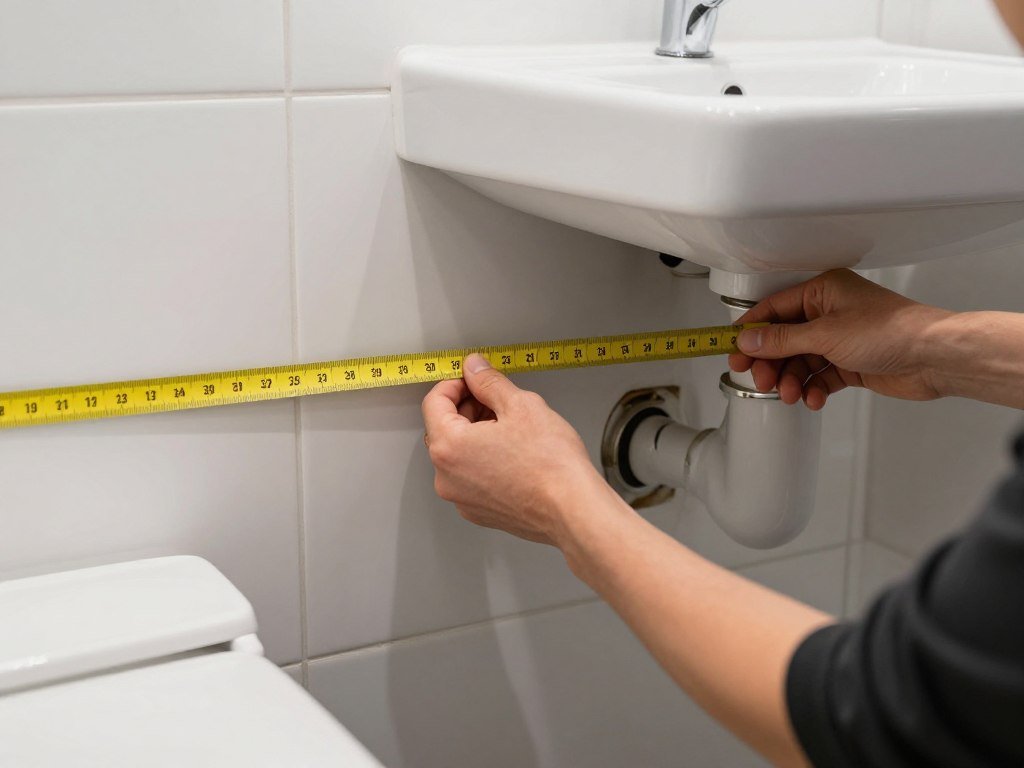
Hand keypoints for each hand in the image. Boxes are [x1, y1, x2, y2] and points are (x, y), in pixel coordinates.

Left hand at [421, 354, 603, 544]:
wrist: (572, 509)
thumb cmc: (550, 465)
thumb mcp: (521, 405)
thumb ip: (489, 382)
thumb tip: (475, 369)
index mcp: (449, 446)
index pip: (434, 402)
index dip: (455, 383)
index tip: (473, 379)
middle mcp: (446, 477)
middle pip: (444, 428)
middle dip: (468, 408)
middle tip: (499, 401)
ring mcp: (461, 498)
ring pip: (459, 454)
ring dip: (477, 434)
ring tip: (513, 430)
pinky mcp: (478, 511)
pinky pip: (471, 477)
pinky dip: (485, 460)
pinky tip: (514, 454)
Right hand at [729, 269, 951, 409]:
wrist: (933, 357)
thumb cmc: (890, 331)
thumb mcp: (825, 334)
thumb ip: (782, 339)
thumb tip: (749, 340)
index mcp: (822, 292)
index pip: (773, 309)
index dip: (751, 331)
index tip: (732, 350)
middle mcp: (829, 313)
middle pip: (784, 339)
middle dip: (770, 362)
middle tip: (759, 379)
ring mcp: (840, 339)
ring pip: (800, 361)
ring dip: (791, 380)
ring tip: (789, 394)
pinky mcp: (851, 363)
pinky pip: (820, 377)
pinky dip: (812, 389)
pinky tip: (812, 399)